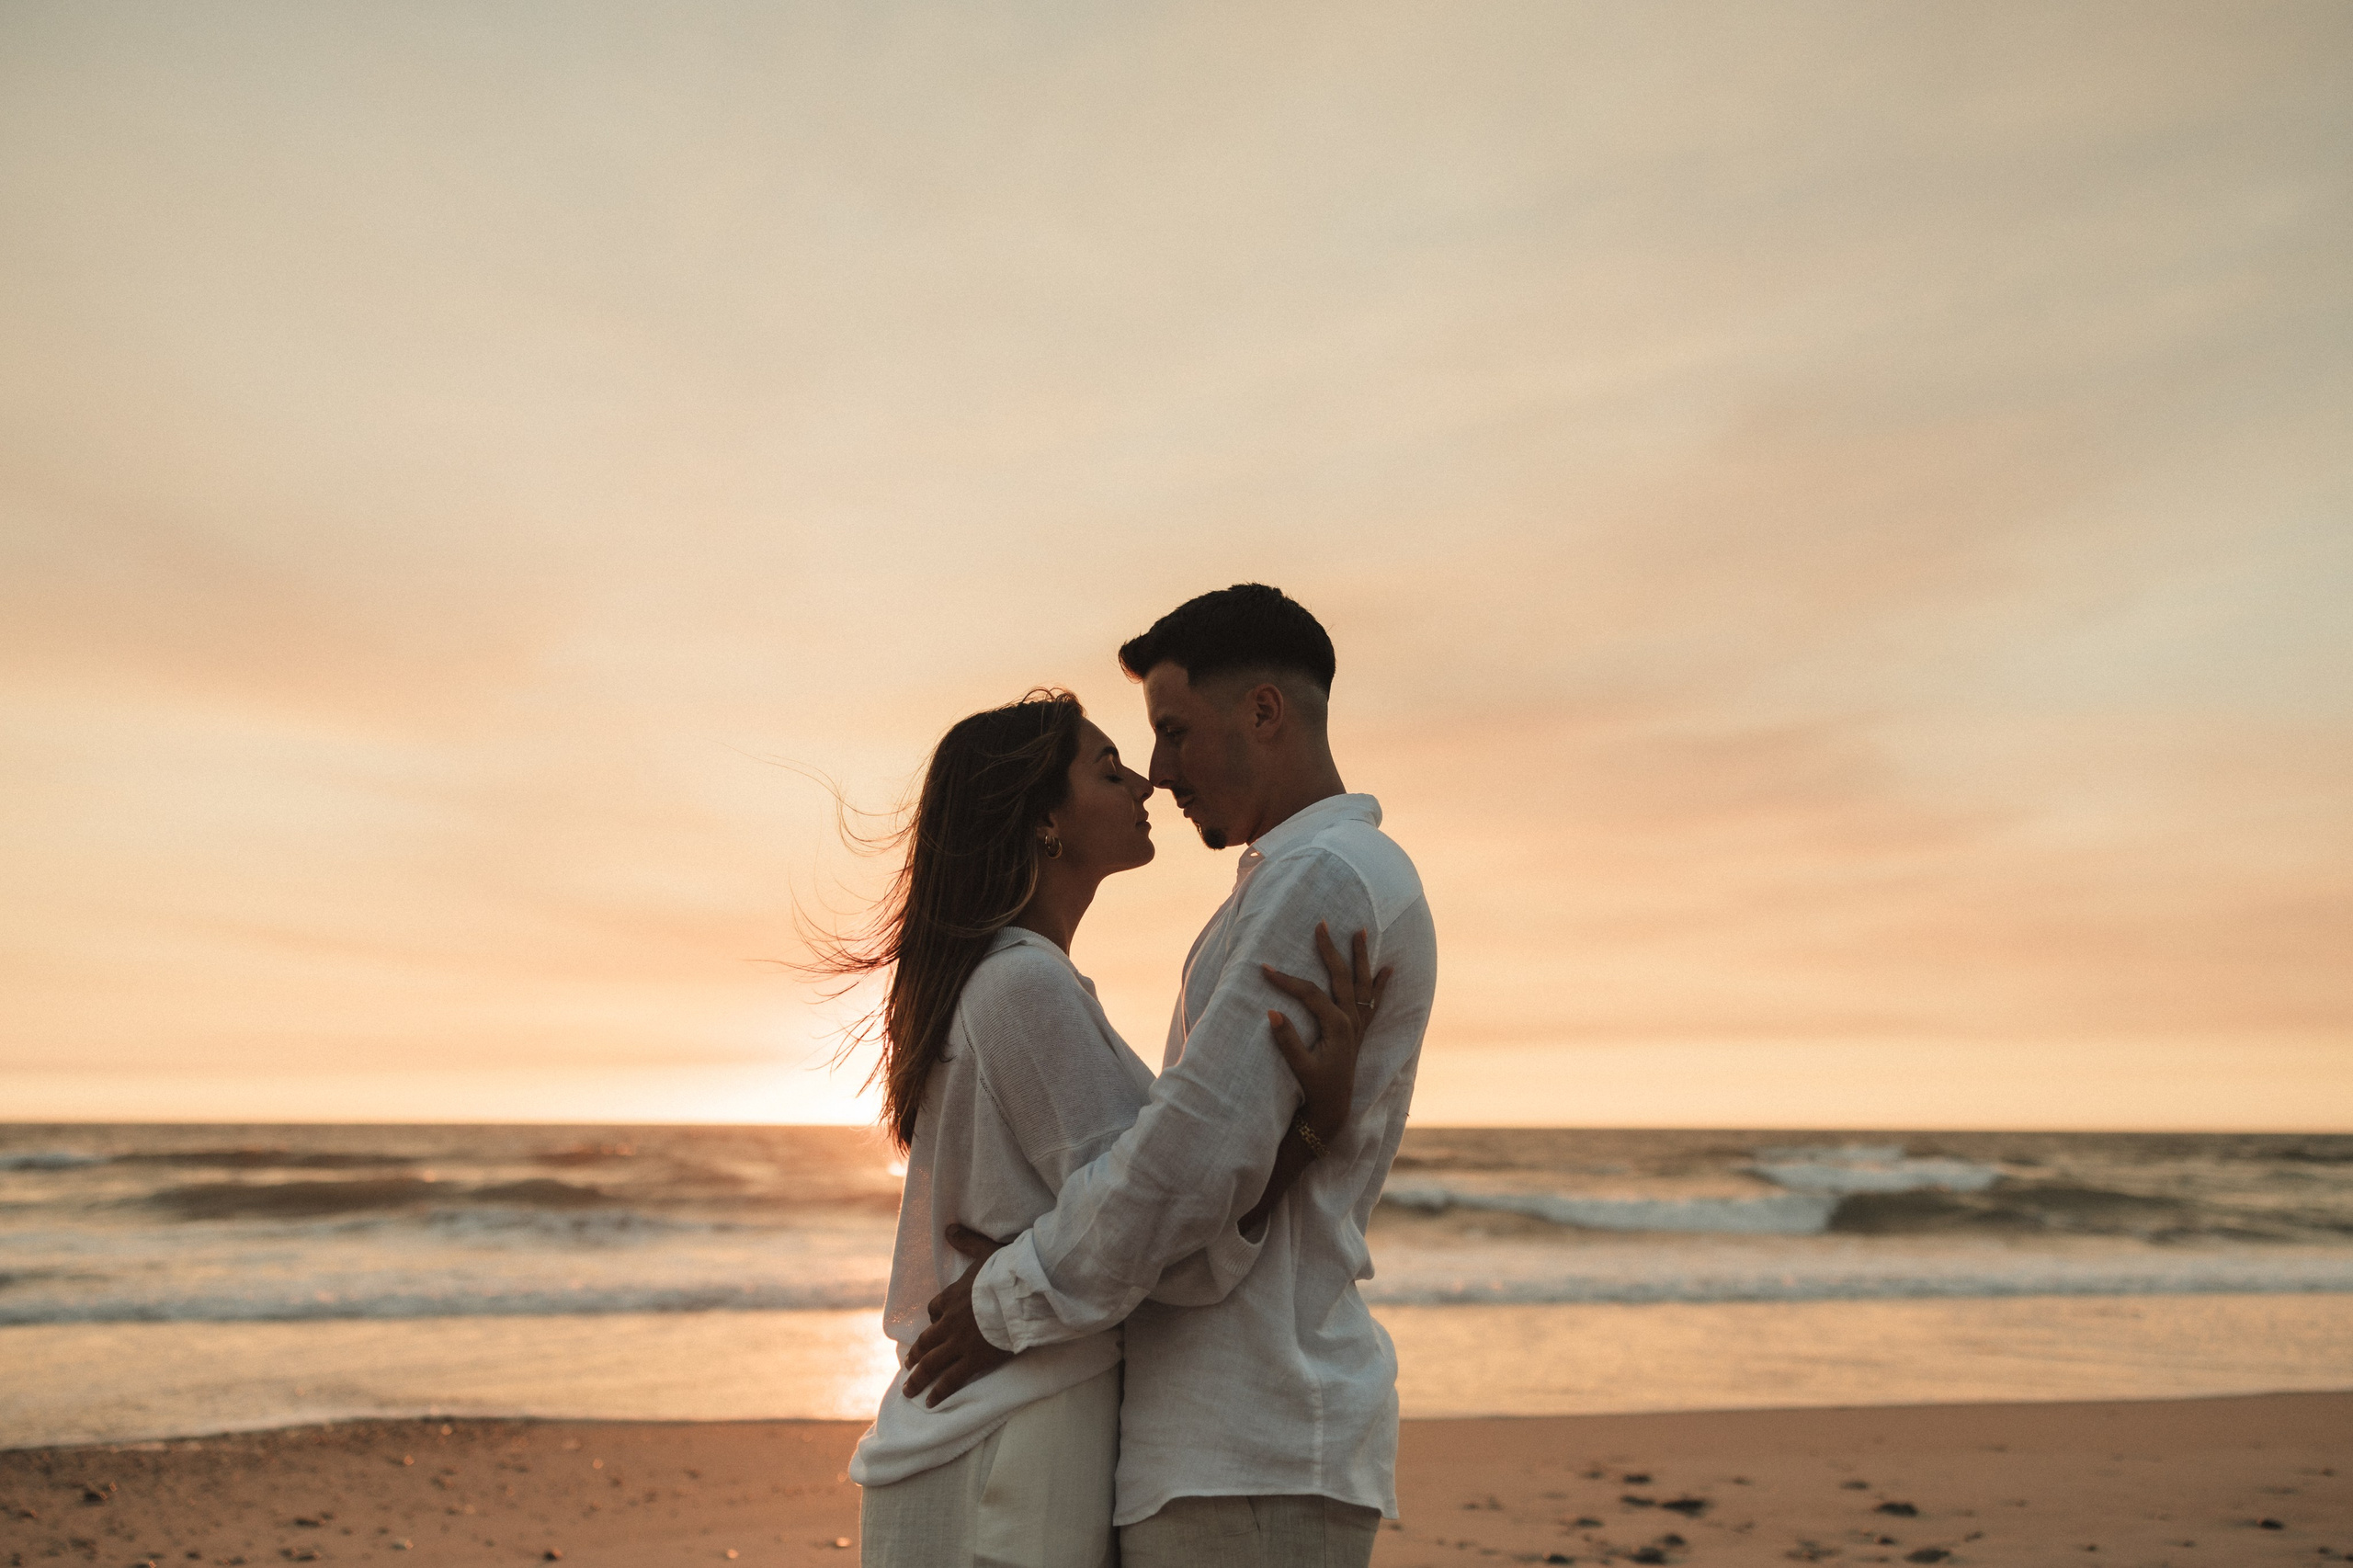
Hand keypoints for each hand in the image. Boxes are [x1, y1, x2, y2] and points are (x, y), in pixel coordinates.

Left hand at [901, 1223, 1013, 1405]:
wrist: (1021, 1294)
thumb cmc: (1007, 1271)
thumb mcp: (986, 1251)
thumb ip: (967, 1241)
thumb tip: (949, 1228)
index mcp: (952, 1296)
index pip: (934, 1310)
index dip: (932, 1320)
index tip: (931, 1328)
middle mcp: (950, 1321)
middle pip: (926, 1342)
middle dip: (915, 1356)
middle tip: (907, 1366)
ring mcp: (960, 1342)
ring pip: (932, 1363)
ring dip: (918, 1378)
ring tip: (909, 1391)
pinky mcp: (974, 1359)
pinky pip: (951, 1379)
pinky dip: (939, 1392)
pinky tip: (929, 1403)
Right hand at [1261, 923, 1393, 1145]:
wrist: (1333, 1108)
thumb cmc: (1315, 1087)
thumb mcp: (1299, 1067)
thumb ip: (1287, 1040)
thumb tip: (1272, 1012)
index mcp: (1337, 1027)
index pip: (1310, 993)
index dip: (1287, 980)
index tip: (1264, 968)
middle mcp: (1352, 1021)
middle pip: (1341, 977)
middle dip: (1331, 949)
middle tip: (1322, 925)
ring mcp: (1359, 1025)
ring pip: (1362, 983)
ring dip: (1361, 957)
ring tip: (1362, 932)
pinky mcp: (1360, 1031)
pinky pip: (1374, 1002)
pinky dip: (1381, 984)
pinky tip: (1388, 969)